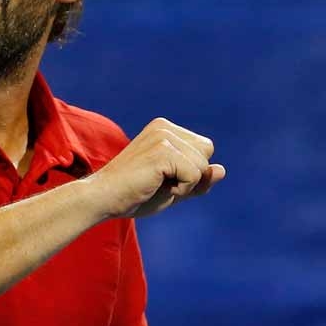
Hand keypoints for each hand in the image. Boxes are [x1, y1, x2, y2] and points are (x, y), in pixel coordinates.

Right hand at [89, 117, 225, 217]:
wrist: (104, 199)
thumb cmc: (135, 195)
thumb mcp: (174, 188)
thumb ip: (198, 179)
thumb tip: (222, 169)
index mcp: (165, 129)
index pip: (204, 149)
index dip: (193, 172)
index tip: (164, 178)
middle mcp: (164, 127)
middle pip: (207, 154)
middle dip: (192, 176)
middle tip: (160, 183)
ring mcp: (162, 136)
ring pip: (203, 166)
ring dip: (185, 185)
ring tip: (155, 185)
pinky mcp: (162, 150)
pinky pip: (195, 175)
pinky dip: (181, 190)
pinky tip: (155, 187)